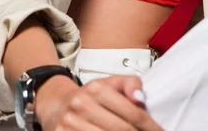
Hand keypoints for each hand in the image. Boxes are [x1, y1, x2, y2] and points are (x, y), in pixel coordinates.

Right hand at [36, 73, 163, 130]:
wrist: (56, 104)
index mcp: (98, 89)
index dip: (151, 127)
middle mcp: (83, 105)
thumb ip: (131, 84)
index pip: (133, 113)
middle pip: (122, 130)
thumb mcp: (111, 82)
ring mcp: (70, 124)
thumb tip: (140, 99)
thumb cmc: (90, 96)